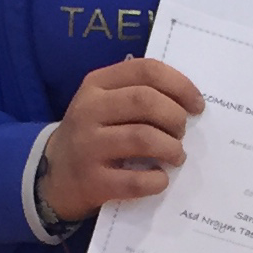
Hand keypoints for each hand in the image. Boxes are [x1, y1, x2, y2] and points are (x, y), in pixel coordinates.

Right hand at [40, 57, 204, 222]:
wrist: (55, 175)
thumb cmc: (94, 134)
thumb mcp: (106, 104)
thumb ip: (139, 94)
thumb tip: (190, 103)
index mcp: (96, 84)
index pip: (146, 70)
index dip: (179, 85)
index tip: (197, 105)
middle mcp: (88, 111)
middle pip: (145, 101)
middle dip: (175, 117)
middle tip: (182, 133)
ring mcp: (87, 147)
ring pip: (143, 138)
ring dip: (171, 148)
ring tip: (176, 156)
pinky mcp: (91, 182)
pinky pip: (135, 180)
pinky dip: (156, 180)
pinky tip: (159, 179)